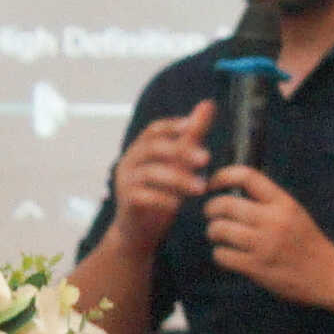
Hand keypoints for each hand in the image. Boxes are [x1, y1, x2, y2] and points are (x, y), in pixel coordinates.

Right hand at [101, 105, 215, 249]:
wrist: (138, 229)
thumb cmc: (160, 192)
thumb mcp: (178, 162)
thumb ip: (191, 135)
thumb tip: (208, 104)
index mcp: (142, 149)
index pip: (154, 130)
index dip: (172, 126)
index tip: (193, 126)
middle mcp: (130, 161)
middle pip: (152, 148)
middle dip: (180, 151)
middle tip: (206, 159)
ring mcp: (125, 181)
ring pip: (151, 173)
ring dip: (178, 179)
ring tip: (201, 188)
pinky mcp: (126, 201)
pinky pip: (142, 196)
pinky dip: (162, 199)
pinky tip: (179, 205)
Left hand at [195, 164, 333, 307]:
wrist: (328, 276)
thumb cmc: (305, 242)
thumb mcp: (293, 213)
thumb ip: (266, 201)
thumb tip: (229, 189)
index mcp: (284, 203)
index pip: (247, 176)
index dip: (222, 177)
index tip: (212, 185)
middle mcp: (274, 220)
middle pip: (224, 204)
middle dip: (211, 209)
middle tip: (212, 215)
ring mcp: (265, 245)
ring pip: (218, 229)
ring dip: (213, 232)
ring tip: (219, 235)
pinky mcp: (256, 267)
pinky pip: (221, 255)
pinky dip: (220, 254)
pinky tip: (229, 255)